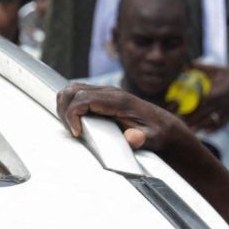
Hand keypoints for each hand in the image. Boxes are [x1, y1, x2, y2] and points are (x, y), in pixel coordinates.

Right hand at [56, 82, 198, 163]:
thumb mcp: (153, 139)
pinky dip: (70, 105)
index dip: (73, 115)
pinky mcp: (102, 96)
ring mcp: (105, 91)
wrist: (164, 125)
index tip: (77, 132)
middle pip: (73, 90)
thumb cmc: (156, 133)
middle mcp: (109, 91)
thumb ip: (142, 139)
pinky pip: (78, 93)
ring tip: (72, 126)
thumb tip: (132, 138)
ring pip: (72, 89)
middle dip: (65, 110)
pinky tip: (77, 121)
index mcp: (118, 100)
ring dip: (65, 106)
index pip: (83, 98)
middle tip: (73, 130)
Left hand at [186, 60, 228, 132]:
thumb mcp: (209, 68)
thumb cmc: (222, 71)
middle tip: (180, 124)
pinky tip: (206, 132)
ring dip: (201, 126)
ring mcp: (227, 109)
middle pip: (203, 115)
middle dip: (191, 121)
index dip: (188, 110)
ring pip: (212, 121)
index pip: (198, 105)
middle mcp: (221, 103)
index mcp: (214, 93)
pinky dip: (215, 128)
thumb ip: (195, 67)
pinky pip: (223, 122)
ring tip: (191, 131)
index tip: (177, 113)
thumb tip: (182, 66)